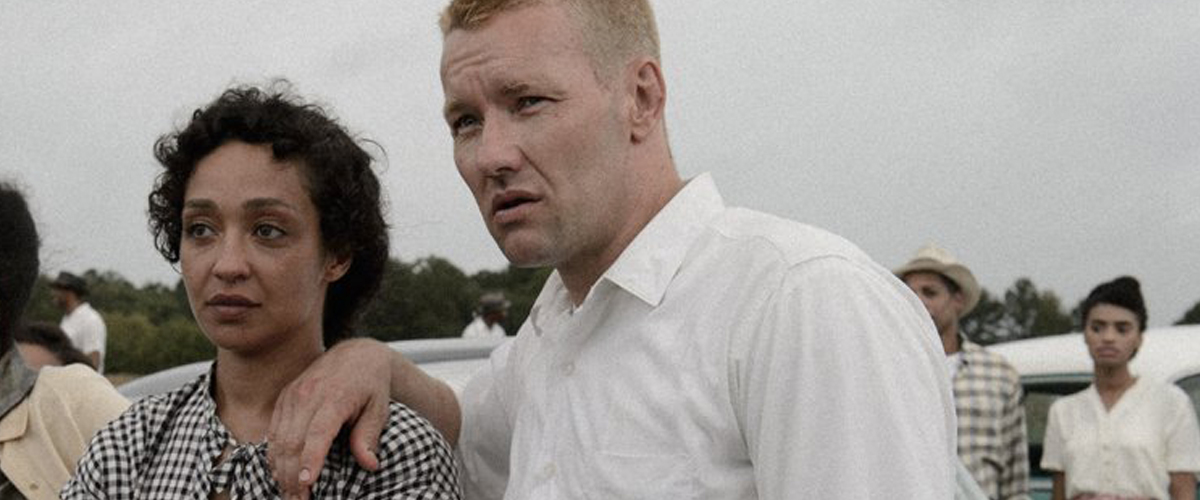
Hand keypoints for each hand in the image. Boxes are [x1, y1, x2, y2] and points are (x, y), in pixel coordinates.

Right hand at [268, 338, 392, 498]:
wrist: (356, 354)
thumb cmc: (371, 385)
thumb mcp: (379, 409)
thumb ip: (369, 436)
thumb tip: (370, 464)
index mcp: (334, 397)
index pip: (317, 433)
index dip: (310, 460)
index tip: (307, 483)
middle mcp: (308, 395)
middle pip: (293, 441)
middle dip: (292, 475)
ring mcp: (293, 395)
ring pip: (278, 439)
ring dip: (280, 470)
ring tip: (290, 493)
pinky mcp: (284, 398)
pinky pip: (273, 431)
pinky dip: (274, 455)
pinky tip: (281, 473)